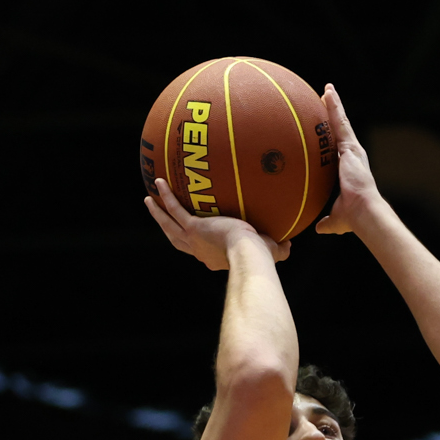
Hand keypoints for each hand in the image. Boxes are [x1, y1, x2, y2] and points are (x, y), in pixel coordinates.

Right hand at [143, 177, 287, 271]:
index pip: (201, 251)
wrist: (249, 254)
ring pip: (168, 226)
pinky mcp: (193, 227)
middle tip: (158, 217)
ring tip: (149, 200)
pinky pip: (176, 209)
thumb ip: (279, 248)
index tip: (196, 236)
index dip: (197, 245)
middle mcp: (199, 251)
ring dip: (158, 213)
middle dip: (167, 229)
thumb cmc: (261, 257)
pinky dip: (166, 196)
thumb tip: (290, 245)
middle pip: (176, 240)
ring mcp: (194, 240)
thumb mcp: (271, 251)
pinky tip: (159, 181)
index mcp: (213, 258)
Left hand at [314, 83, 382, 236]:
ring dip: (334, 105)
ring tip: (327, 90)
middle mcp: (352, 155)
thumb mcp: (336, 218)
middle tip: (326, 99)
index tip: (327, 128)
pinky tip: (327, 93)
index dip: (334, 138)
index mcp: (349, 168)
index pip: (339, 148)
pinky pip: (339, 122)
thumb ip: (328, 222)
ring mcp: (352, 149)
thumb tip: (319, 228)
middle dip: (334, 115)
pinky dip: (334, 107)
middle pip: (341, 130)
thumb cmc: (353, 217)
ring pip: (340, 122)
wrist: (362, 211)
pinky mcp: (350, 146)